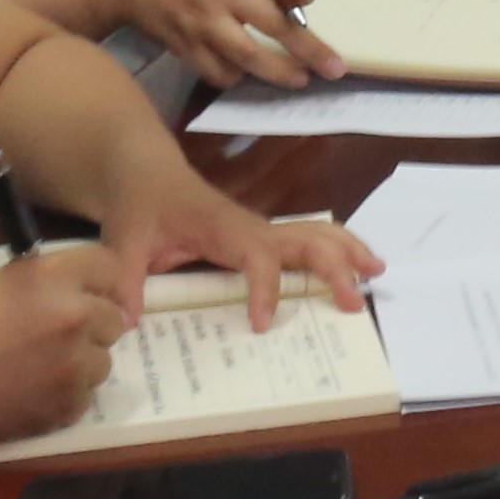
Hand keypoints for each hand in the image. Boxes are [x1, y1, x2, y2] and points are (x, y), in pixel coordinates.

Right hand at [0, 246, 131, 451]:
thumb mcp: (2, 282)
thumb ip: (49, 281)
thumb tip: (83, 291)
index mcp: (55, 277)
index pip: (109, 267)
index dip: (99, 282)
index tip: (90, 294)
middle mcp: (75, 316)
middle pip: (114, 318)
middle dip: (92, 326)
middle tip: (58, 337)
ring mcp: (75, 365)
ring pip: (103, 361)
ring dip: (80, 364)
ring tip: (38, 369)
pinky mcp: (67, 406)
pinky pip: (84, 397)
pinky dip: (65, 397)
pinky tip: (31, 394)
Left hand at [107, 183, 376, 337]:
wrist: (145, 175)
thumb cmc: (139, 208)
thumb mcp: (122, 242)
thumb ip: (125, 280)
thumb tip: (127, 322)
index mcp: (222, 228)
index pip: (256, 256)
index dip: (264, 288)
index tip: (263, 323)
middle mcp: (251, 227)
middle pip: (305, 240)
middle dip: (334, 268)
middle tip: (355, 301)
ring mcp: (260, 229)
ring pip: (315, 233)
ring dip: (347, 251)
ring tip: (377, 273)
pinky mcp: (261, 235)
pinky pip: (307, 238)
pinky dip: (337, 248)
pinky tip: (356, 266)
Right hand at [112, 0, 336, 90]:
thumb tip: (289, 1)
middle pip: (278, 26)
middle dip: (311, 51)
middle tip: (335, 69)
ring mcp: (203, 23)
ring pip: (250, 58)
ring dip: (278, 73)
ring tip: (298, 80)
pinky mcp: (185, 47)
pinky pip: (219, 72)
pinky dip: (235, 75)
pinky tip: (243, 71)